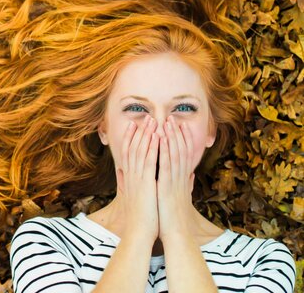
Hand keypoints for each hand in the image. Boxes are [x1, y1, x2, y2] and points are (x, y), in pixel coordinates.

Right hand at [116, 114, 159, 241]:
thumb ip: (127, 183)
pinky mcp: (146, 182)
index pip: (128, 153)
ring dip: (146, 134)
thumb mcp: (132, 196)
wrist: (139, 231)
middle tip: (145, 116)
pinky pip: (149, 160)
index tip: (134, 125)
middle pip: (133, 148)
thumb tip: (122, 174)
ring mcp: (137, 177)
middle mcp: (130, 175)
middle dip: (139, 131)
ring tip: (152, 120)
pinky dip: (152, 147)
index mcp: (129, 178)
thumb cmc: (139, 217)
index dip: (130, 137)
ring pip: (140, 151)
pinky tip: (157, 136)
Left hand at [157, 115, 195, 241]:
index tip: (179, 125)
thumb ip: (187, 185)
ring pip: (174, 153)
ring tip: (167, 121)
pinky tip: (160, 139)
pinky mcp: (167, 185)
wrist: (177, 233)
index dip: (182, 139)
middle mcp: (180, 177)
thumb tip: (191, 176)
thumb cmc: (175, 218)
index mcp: (182, 179)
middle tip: (172, 117)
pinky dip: (164, 149)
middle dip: (176, 133)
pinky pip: (165, 163)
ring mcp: (175, 180)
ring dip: (171, 136)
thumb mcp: (182, 198)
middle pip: (180, 150)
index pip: (184, 155)